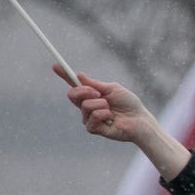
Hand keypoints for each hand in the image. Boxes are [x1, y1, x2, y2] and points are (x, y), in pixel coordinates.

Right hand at [58, 65, 189, 177]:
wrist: (139, 119)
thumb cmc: (129, 103)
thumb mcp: (112, 89)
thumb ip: (95, 84)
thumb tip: (78, 75)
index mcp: (91, 95)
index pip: (74, 85)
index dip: (64, 75)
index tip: (55, 66)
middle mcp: (87, 106)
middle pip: (72, 95)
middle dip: (84, 91)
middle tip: (98, 93)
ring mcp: (89, 118)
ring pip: (85, 106)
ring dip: (100, 104)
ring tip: (111, 109)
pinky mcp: (93, 129)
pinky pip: (92, 118)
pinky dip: (103, 115)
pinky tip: (111, 118)